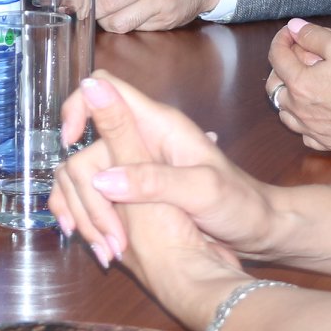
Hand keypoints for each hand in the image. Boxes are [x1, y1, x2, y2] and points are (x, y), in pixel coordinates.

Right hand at [51, 73, 279, 264]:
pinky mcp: (135, 189)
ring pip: (87, 171)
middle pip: (87, 141)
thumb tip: (100, 177)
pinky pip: (97, 193)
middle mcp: (143, 138)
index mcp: (159, 124)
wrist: (260, 231)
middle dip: (81, 186)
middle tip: (90, 228)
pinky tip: (95, 239)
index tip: (69, 144)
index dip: (80, 105)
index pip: (106, 87)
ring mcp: (138, 164)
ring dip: (83, 207)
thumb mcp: (202, 191)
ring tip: (96, 243)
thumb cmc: (240, 205)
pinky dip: (90, 215)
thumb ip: (153, 180)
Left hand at [267, 18, 330, 151]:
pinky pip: (302, 132)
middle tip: (292, 56)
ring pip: (284, 112)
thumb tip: (293, 26)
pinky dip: (302, 120)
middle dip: (279, 67)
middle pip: (273, 86)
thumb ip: (313, 34)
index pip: (277, 56)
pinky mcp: (324, 142)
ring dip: (287, 95)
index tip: (290, 33)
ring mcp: (309, 128)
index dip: (281, 39)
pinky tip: (312, 113)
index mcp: (298, 82)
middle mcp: (298, 108)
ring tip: (299, 85)